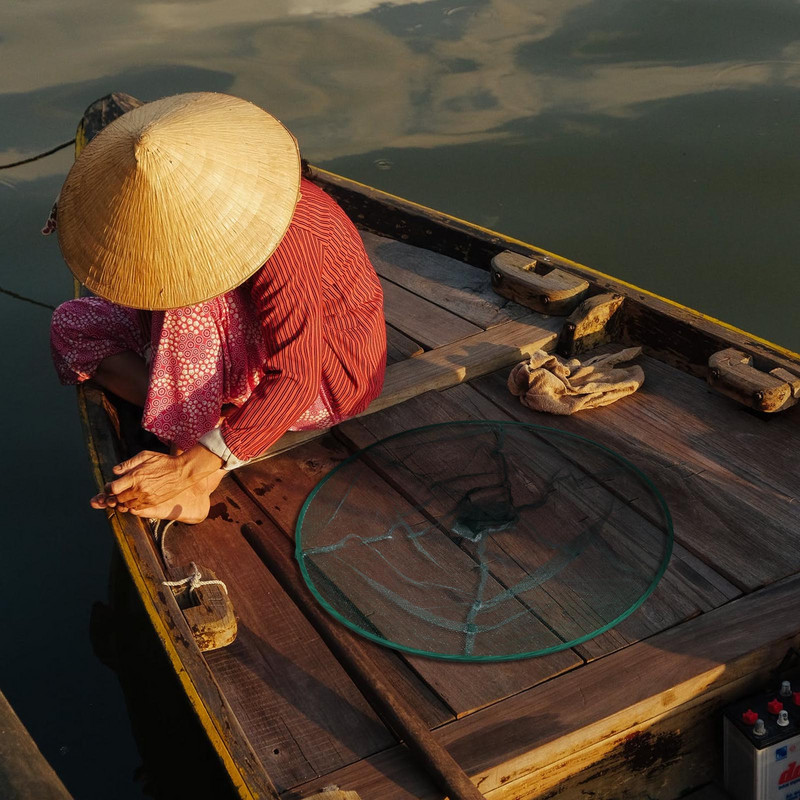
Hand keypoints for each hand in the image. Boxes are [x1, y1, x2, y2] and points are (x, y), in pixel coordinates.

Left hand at [90, 446, 222, 512]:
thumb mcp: (145, 456)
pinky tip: (136, 498)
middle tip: (118, 490)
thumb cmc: (164, 461)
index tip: (111, 485)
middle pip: (118, 498)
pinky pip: (137, 508)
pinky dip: (133, 505)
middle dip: (115, 495)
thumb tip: (115, 471)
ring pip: (126, 505)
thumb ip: (128, 463)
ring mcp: (146, 497)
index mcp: (135, 476)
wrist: (183, 472)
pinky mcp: (153, 503)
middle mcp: (139, 489)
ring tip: (127, 494)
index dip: (109, 487)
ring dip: (124, 501)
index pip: (113, 488)